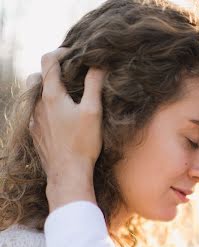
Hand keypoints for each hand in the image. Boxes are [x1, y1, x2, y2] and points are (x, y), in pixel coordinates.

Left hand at [28, 48, 104, 210]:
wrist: (68, 174)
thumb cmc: (82, 144)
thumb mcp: (93, 112)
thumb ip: (94, 85)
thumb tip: (97, 65)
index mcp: (51, 95)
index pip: (48, 61)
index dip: (61, 52)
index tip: (74, 55)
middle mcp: (38, 105)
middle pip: (37, 76)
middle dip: (51, 73)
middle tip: (69, 77)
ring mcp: (33, 120)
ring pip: (35, 96)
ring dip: (48, 92)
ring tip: (66, 99)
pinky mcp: (35, 134)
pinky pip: (36, 114)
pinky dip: (46, 109)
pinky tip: (60, 119)